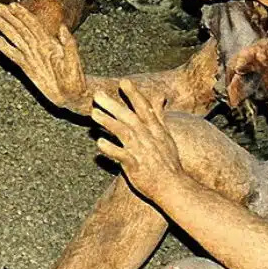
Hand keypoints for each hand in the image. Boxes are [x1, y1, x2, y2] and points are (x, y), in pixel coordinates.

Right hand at [0, 2, 86, 110]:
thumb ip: (69, 45)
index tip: (12, 5)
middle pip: (22, 28)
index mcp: (50, 44)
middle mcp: (39, 47)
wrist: (72, 95)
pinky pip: (14, 55)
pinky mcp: (27, 67)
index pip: (34, 25)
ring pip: (16, 38)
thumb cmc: (76, 81)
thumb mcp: (74, 63)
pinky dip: (4, 47)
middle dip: (10, 17)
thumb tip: (63, 27)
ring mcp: (32, 56)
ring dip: (5, 27)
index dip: (24, 15)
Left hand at [90, 81, 187, 202]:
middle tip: (97, 95)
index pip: (144, 108)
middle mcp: (149, 138)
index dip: (134, 94)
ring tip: (94, 114)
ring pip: (125, 133)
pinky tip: (99, 142)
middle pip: (130, 118)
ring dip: (109, 122)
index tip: (124, 81)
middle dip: (114, 105)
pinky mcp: (136, 167)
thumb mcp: (165, 135)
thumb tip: (160, 96)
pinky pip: (123, 156)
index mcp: (156, 130)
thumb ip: (158, 115)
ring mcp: (142, 152)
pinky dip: (111, 149)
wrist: (173, 187)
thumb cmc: (168, 162)